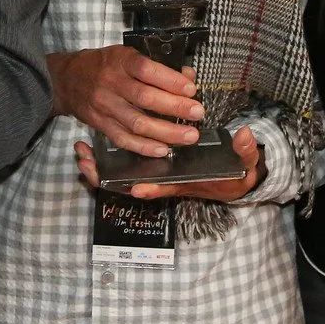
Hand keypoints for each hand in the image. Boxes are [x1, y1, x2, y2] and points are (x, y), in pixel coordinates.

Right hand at [48, 46, 201, 156]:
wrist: (67, 80)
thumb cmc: (104, 65)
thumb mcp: (127, 56)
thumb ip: (157, 67)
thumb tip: (187, 78)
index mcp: (120, 61)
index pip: (146, 69)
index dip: (170, 80)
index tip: (191, 89)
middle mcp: (110, 83)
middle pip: (145, 98)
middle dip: (175, 107)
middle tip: (197, 113)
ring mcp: (104, 106)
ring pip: (137, 122)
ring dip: (166, 131)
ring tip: (189, 135)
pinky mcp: (100, 124)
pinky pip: (123, 139)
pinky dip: (144, 146)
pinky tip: (163, 149)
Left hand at [74, 126, 261, 202]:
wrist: (234, 179)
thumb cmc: (235, 174)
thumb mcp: (244, 166)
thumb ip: (244, 152)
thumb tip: (243, 135)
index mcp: (185, 182)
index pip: (165, 187)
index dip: (150, 188)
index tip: (136, 187)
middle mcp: (166, 181)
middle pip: (132, 185)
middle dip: (108, 179)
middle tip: (86, 165)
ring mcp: (156, 174)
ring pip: (122, 177)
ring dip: (100, 169)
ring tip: (80, 153)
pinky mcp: (151, 165)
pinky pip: (123, 166)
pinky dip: (105, 160)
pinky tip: (90, 145)